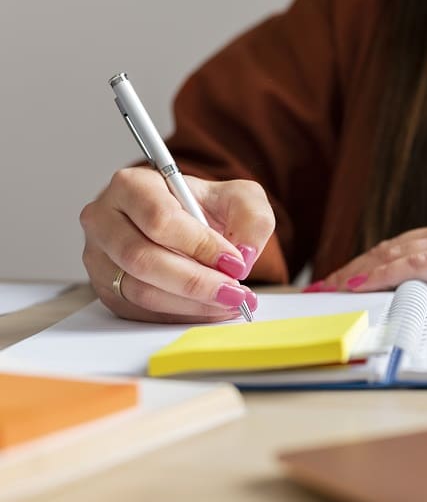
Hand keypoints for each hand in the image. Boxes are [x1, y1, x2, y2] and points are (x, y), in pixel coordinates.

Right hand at [80, 167, 274, 322]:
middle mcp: (105, 219)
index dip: (200, 245)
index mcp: (133, 186)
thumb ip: (251, 218)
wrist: (188, 225)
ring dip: (191, 303)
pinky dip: (181, 315)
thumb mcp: (239, 198)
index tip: (234, 262)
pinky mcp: (106, 288)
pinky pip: (140, 311)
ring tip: (229, 302)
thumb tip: (243, 255)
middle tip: (234, 292)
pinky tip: (211, 310)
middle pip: (143, 259)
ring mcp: (100, 257)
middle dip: (196, 281)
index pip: (160, 219)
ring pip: (141, 290)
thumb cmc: (206, 207)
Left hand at [314, 212, 426, 296]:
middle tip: (320, 287)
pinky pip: (421, 264)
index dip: (368, 262)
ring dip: (359, 271)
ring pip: (397, 252)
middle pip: (390, 247)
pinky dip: (387, 272)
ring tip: (328, 289)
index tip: (342, 279)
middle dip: (352, 268)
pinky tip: (365, 282)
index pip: (403, 246)